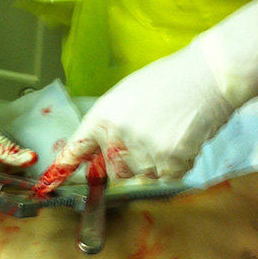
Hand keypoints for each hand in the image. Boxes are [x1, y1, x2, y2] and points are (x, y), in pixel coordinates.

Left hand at [36, 39, 237, 192]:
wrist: (207, 76)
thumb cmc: (169, 81)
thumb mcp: (126, 95)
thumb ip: (110, 122)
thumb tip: (98, 148)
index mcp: (103, 116)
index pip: (77, 148)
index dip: (66, 167)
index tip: (52, 181)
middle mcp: (116, 135)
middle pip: (114, 171)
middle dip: (130, 162)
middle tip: (150, 139)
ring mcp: (142, 150)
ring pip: (142, 176)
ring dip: (156, 163)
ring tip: (170, 134)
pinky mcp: (167, 161)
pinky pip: (167, 177)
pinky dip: (178, 165)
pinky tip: (183, 140)